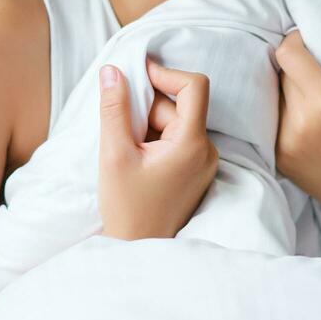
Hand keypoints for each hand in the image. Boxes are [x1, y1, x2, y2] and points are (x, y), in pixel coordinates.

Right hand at [97, 57, 218, 240]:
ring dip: (146, 125)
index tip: (136, 76)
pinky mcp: (194, 170)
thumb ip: (114, 108)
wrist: (136, 249)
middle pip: (178, 105)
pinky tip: (134, 158)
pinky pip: (175, 139)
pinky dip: (152, 138)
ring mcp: (203, 162)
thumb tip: (113, 70)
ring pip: (173, 122)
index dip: (165, 74)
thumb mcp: (114, 154)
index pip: (194, 86)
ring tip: (125, 151)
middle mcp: (207, 151)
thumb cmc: (126, 208)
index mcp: (193, 144)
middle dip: (146, 108)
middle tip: (119, 129)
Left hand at [274, 29, 320, 221]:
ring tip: (313, 95)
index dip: (295, 41)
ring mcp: (284, 143)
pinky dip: (287, 115)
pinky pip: (273, 122)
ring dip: (290, 90)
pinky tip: (308, 119)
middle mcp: (299, 121)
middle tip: (316, 69)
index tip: (309, 42)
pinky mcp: (279, 159)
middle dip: (297, 66)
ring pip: (275, 98)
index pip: (287, 54)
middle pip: (281, 74)